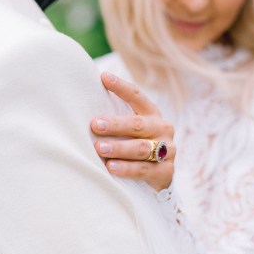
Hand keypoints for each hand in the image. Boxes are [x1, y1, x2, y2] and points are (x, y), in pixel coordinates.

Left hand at [91, 72, 174, 191]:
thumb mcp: (130, 129)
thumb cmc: (135, 144)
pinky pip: (144, 170)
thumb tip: (85, 97)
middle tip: (94, 125)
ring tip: (99, 148)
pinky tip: (111, 167)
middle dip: (115, 124)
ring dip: (119, 147)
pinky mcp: (166, 171)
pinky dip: (127, 168)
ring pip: (141, 148)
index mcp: (152, 113)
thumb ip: (116, 116)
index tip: (104, 78)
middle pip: (138, 124)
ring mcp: (167, 150)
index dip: (121, 87)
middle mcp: (162, 128)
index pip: (137, 96)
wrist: (158, 175)